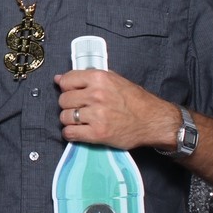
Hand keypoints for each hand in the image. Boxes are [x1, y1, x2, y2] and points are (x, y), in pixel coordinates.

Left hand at [54, 69, 177, 150]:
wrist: (153, 120)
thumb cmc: (135, 100)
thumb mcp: (113, 80)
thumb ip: (86, 78)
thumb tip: (58, 78)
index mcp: (99, 78)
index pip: (66, 81)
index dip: (67, 88)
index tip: (72, 93)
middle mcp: (96, 95)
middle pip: (63, 100)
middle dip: (69, 105)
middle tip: (79, 108)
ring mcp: (96, 115)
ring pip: (64, 117)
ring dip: (70, 120)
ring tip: (81, 120)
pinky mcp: (97, 134)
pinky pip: (70, 133)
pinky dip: (71, 134)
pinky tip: (79, 131)